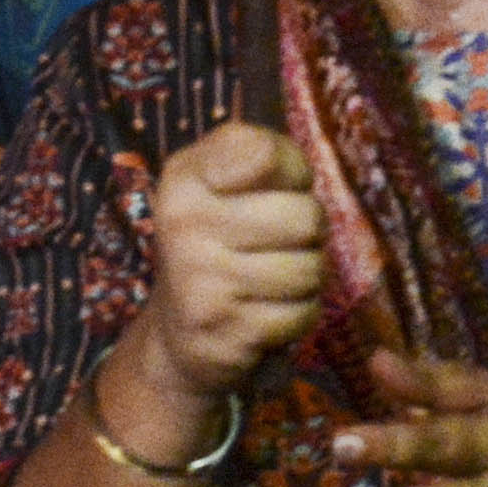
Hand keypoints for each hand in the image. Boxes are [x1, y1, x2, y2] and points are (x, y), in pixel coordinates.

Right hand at [135, 121, 321, 414]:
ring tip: (273, 275)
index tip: (268, 189)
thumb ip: (267, 154)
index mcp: (184, 177)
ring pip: (310, 269)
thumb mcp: (222, 178)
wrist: (177, 330)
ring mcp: (203, 282)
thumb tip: (298, 173)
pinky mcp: (227, 332)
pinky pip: (303, 313)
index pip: (266, 154)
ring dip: (306, 275)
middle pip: (305, 217)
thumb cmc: (217, 238)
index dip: (291, 172)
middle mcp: (184, 225)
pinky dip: (298, 313)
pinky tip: (267, 309)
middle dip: (309, 232)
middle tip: (281, 241)